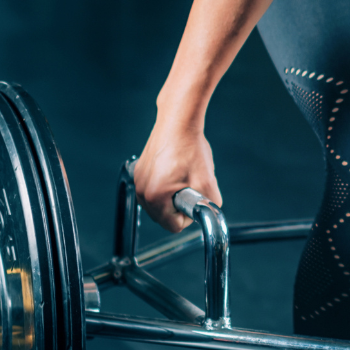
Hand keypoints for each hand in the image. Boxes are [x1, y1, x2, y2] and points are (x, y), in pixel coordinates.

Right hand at [133, 114, 222, 232]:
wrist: (178, 122)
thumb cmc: (190, 148)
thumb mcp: (208, 181)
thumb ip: (210, 205)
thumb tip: (208, 213)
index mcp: (155, 197)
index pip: (174, 226)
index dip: (189, 215)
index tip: (195, 198)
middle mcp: (141, 191)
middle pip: (163, 216)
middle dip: (179, 205)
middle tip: (190, 186)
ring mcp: (138, 181)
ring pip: (158, 203)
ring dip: (172, 196)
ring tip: (183, 176)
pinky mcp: (139, 171)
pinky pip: (153, 189)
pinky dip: (165, 185)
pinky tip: (175, 169)